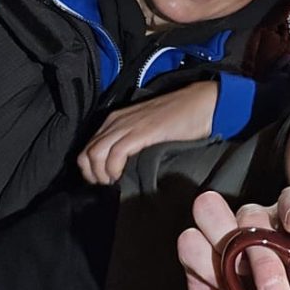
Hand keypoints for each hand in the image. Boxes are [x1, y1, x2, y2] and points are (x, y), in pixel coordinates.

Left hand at [78, 83, 219, 184]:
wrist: (202, 104)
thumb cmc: (180, 118)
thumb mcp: (147, 129)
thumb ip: (131, 142)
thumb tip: (121, 167)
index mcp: (116, 120)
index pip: (88, 148)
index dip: (91, 170)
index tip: (105, 181)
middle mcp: (116, 121)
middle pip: (87, 153)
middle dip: (93, 175)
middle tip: (109, 185)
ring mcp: (127, 125)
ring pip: (95, 154)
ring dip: (102, 174)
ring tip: (115, 182)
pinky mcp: (141, 131)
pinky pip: (115, 153)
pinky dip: (114, 169)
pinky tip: (122, 176)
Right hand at [177, 187, 289, 289]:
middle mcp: (260, 225)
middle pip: (251, 212)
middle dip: (262, 250)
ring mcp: (225, 241)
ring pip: (212, 213)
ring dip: (225, 242)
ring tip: (244, 285)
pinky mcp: (199, 264)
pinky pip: (188, 244)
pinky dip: (198, 257)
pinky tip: (214, 280)